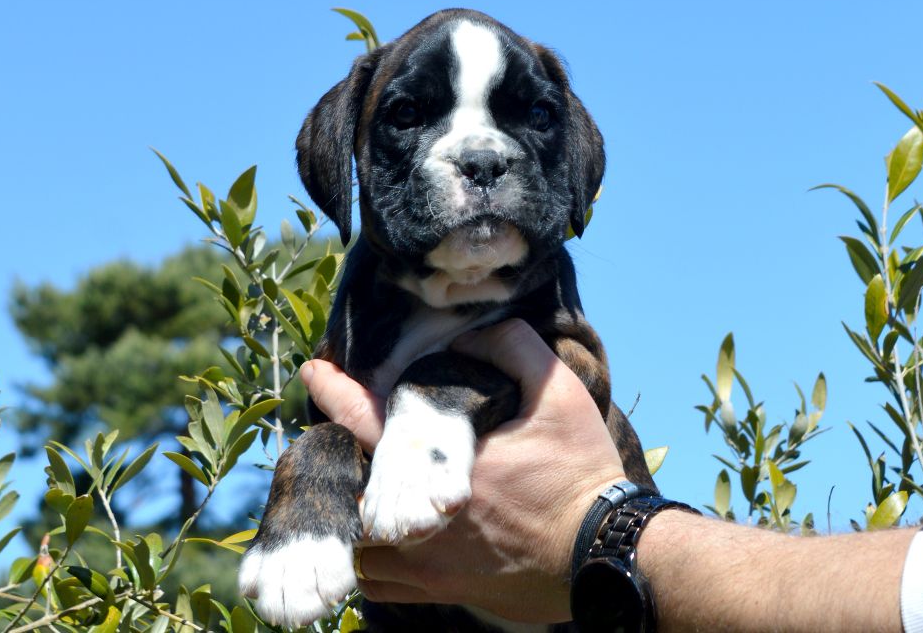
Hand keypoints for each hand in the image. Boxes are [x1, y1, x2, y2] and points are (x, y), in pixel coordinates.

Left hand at [301, 319, 626, 622]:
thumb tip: (473, 333)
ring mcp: (427, 562)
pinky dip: (373, 557)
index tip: (314, 371)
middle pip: (351, 485)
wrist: (608, 553)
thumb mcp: (560, 395)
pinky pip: (381, 582)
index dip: (333, 391)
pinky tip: (390, 533)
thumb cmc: (582, 475)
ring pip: (357, 540)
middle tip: (351, 437)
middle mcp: (423, 517)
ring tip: (370, 487)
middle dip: (343, 457)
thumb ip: (513, 349)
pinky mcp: (442, 590)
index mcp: (444, 464)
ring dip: (357, 510)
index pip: (367, 420)